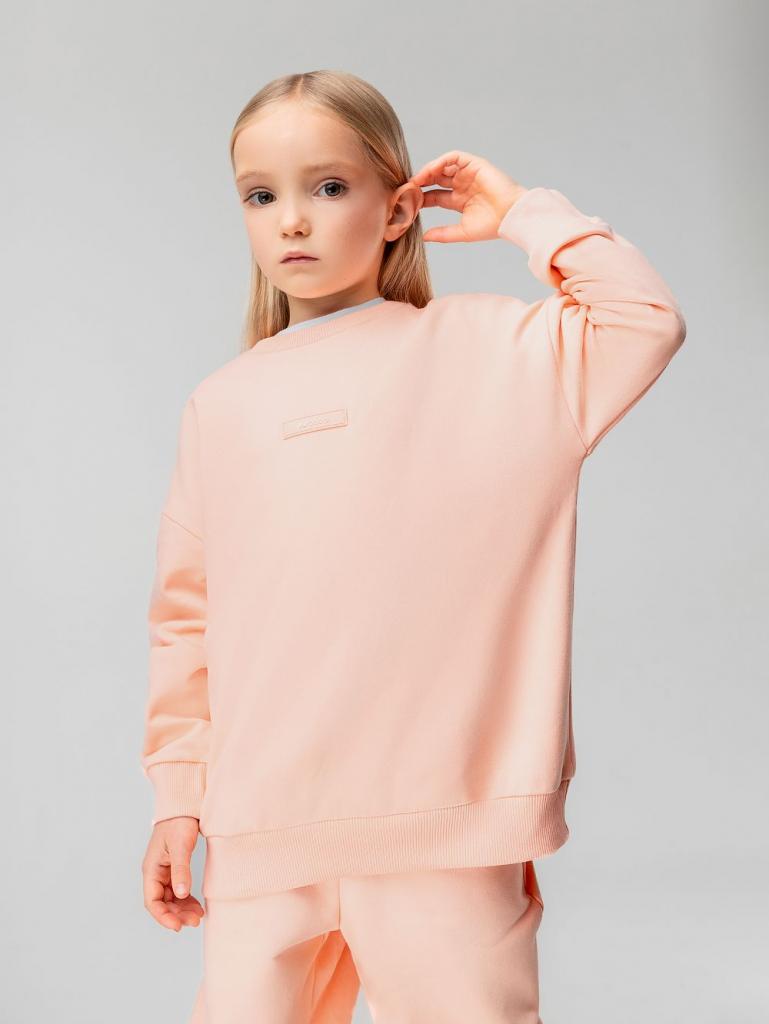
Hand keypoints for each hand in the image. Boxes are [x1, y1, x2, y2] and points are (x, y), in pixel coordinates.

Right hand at [142, 816, 204, 931]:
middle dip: (176, 915)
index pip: (152, 901)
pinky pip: (178, 890)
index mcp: (151, 869)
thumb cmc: (179, 822)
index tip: (177, 926)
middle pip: (162, 903)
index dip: (163, 916)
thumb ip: (181, 870)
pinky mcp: (175, 868)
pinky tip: (197, 906)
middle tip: (195, 921)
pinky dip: (186, 900)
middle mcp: (156, 873)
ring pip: (171, 899)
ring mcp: (165, 872)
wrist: (184, 806)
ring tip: (198, 917)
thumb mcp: (180, 846)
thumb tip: (181, 894)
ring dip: (182, 909)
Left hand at [409, 150, 527, 243]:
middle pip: (435, 180)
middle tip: (406, 190)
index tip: (407, 203)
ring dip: (427, 171)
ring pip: (442, 167)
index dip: (420, 198)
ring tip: (415, 181)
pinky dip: (440, 162)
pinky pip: (453, 157)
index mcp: (459, 201)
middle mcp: (462, 186)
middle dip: (420, 183)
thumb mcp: (462, 232)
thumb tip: (424, 237)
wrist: (511, 217)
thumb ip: (443, 234)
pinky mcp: (475, 164)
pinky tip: (430, 171)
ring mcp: (468, 174)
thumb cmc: (492, 226)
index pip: (434, 197)